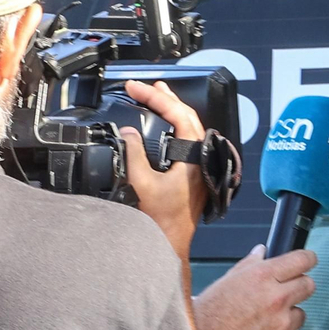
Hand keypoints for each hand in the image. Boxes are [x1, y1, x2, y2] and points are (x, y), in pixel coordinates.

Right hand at [120, 80, 207, 251]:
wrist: (171, 243)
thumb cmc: (164, 221)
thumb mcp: (142, 183)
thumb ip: (134, 154)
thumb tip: (127, 132)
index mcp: (194, 155)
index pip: (178, 113)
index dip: (155, 96)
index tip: (135, 88)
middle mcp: (200, 157)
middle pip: (185, 114)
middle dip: (163, 97)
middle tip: (141, 86)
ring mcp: (197, 164)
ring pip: (186, 126)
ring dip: (169, 109)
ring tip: (153, 95)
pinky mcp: (191, 171)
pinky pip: (184, 139)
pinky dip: (171, 126)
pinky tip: (161, 124)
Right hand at [193, 245, 316, 329]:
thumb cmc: (208, 316)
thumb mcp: (227, 281)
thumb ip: (250, 265)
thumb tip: (262, 251)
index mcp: (262, 276)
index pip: (302, 260)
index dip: (308, 260)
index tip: (309, 261)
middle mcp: (276, 298)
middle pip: (309, 285)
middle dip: (300, 287)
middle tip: (286, 294)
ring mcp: (282, 324)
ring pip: (300, 315)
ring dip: (288, 317)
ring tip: (264, 323)